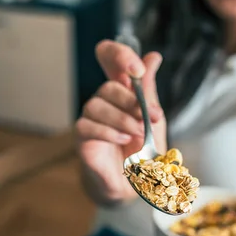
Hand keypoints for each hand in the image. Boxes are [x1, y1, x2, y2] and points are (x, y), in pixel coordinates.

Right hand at [76, 40, 166, 201]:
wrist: (134, 181)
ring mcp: (90, 117)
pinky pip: (87, 126)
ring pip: (97, 106)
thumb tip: (153, 56)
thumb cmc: (142, 147)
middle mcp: (103, 100)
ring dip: (122, 119)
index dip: (119, 55)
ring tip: (138, 133)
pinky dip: (108, 132)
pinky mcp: (82, 136)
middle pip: (108, 86)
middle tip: (151, 119)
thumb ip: (149, 89)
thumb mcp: (153, 116)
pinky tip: (123, 139)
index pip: (109, 56)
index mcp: (121, 89)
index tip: (138, 69)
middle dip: (132, 103)